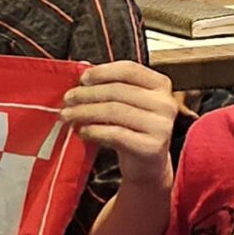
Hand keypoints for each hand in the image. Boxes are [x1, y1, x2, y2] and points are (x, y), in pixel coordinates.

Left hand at [62, 61, 180, 182]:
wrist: (147, 164)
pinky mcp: (152, 147)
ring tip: (68, 115)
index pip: (129, 70)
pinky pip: (115, 134)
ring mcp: (161, 126)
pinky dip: (94, 131)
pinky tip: (82, 131)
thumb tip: (82, 80)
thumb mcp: (128, 103)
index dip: (102, 72)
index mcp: (161, 85)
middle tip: (67, 99)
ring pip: (114, 111)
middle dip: (86, 94)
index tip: (83, 78)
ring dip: (85, 112)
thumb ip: (111, 87)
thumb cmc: (133, 128)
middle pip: (117, 91)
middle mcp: (165, 103)